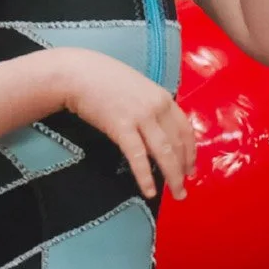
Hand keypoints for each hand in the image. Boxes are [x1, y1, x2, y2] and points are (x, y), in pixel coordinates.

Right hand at [59, 50, 194, 199]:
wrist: (78, 73)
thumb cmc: (104, 79)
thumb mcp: (137, 88)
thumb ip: (151, 107)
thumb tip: (158, 129)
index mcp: (163, 97)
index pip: (186, 129)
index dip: (191, 152)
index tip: (190, 169)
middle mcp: (157, 107)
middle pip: (178, 144)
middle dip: (183, 170)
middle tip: (182, 190)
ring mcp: (140, 117)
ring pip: (164, 153)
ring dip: (172, 177)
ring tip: (175, 194)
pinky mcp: (121, 127)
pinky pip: (138, 157)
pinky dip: (145, 176)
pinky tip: (149, 191)